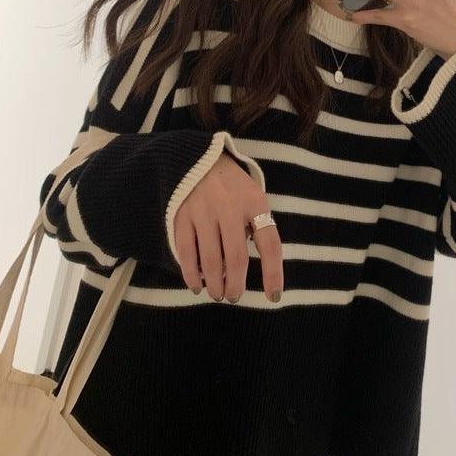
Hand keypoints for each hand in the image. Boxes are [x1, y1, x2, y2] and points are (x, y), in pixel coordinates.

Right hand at [173, 150, 282, 303]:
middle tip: (234, 297)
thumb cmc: (232, 185)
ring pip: (211, 260)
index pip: (270, 244)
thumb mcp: (252, 197)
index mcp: (255, 203)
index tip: (274, 296)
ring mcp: (204, 212)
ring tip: (217, 294)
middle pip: (237, 258)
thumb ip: (253, 226)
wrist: (197, 158)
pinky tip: (196, 284)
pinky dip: (191, 273)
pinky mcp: (181, 216)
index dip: (273, 273)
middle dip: (236, 285)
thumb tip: (241, 268)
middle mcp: (230, 208)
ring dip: (215, 284)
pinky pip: (187, 252)